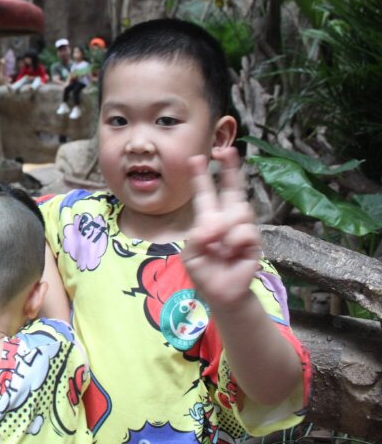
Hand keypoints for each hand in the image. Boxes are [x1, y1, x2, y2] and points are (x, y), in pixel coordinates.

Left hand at [182, 148, 260, 309]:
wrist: (221, 293)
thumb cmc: (204, 271)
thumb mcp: (190, 255)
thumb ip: (197, 238)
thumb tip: (213, 226)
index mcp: (208, 219)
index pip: (205, 194)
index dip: (201, 177)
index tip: (196, 158)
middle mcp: (226, 219)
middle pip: (231, 190)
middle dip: (230, 169)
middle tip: (227, 150)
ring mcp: (242, 229)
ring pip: (239, 210)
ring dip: (226, 226)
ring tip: (220, 245)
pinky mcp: (254, 241)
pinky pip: (245, 231)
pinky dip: (235, 241)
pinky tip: (232, 252)